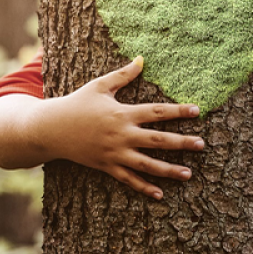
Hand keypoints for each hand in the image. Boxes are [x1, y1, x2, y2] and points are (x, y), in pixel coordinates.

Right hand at [45, 56, 204, 199]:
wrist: (50, 129)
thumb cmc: (76, 104)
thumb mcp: (99, 86)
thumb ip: (123, 75)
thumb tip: (142, 59)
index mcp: (122, 113)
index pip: (156, 112)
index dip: (178, 111)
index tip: (197, 111)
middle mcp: (121, 135)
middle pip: (157, 140)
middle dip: (181, 142)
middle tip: (202, 144)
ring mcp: (114, 153)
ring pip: (146, 164)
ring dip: (168, 170)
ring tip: (189, 174)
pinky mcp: (106, 167)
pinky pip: (128, 179)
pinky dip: (144, 187)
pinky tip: (160, 194)